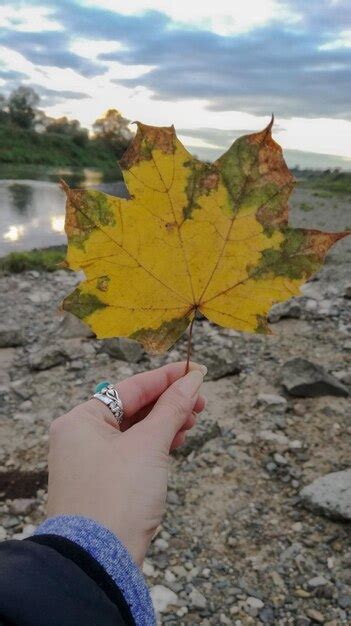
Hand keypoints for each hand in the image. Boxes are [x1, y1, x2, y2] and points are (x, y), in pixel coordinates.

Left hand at [47, 361, 205, 564]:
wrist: (99, 560)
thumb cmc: (118, 495)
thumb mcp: (150, 445)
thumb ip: (172, 408)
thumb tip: (192, 379)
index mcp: (81, 420)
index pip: (129, 388)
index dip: (165, 378)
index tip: (194, 370)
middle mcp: (81, 437)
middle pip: (133, 408)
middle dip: (169, 404)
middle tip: (200, 401)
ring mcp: (92, 461)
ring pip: (136, 431)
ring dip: (166, 424)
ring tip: (192, 422)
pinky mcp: (105, 482)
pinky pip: (134, 452)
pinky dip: (156, 445)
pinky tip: (177, 441)